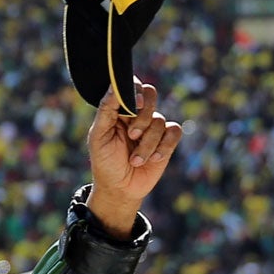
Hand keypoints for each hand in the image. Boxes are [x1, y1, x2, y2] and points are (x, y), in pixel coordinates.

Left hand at [85, 80, 181, 238]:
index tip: (135, 105)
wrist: (119, 189)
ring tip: (135, 160)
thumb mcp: (99, 136)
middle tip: (132, 135)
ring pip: (159, 121)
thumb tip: (114, 85)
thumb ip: (106, 110)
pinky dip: (163, 146)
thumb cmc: (105, 162)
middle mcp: (138, 114)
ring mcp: (153, 127)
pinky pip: (174, 131)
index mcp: (120, 109)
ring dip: (147, 144)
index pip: (131, 87)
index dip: (135, 91)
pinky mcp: (166, 141)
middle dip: (142, 117)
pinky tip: (153, 159)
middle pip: (150, 96)